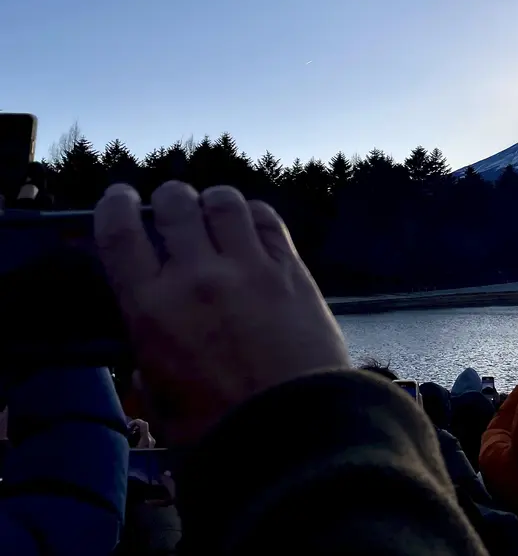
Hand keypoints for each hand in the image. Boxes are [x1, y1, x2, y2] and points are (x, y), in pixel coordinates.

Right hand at [94, 182, 349, 445]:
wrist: (291, 429)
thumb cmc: (218, 429)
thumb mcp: (159, 401)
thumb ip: (150, 364)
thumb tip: (150, 355)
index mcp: (150, 308)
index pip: (120, 234)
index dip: (115, 206)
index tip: (119, 198)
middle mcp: (196, 275)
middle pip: (175, 205)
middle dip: (170, 198)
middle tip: (172, 205)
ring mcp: (247, 267)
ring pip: (224, 202)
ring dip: (212, 199)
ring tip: (212, 208)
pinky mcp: (291, 269)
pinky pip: (267, 220)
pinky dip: (254, 212)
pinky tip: (251, 222)